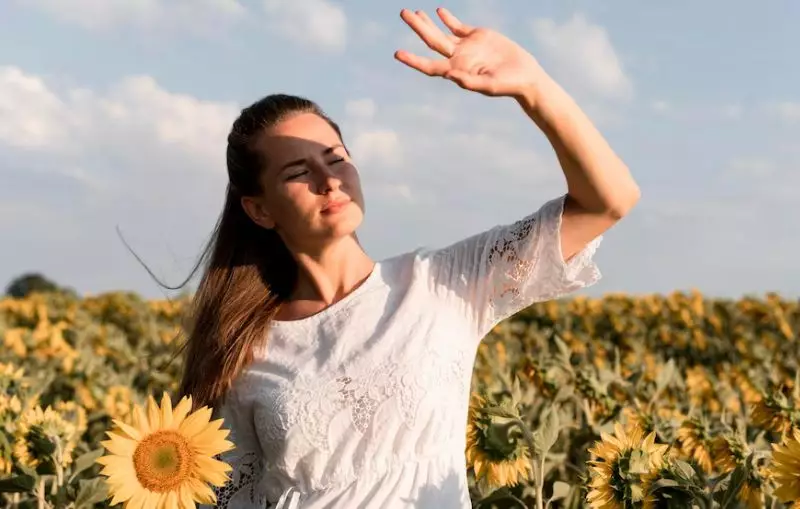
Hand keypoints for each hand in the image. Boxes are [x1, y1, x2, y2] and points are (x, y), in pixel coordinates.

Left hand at [395, 7, 547, 99]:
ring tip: (413, 12)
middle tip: (403, 13)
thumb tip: (448, 75)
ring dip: (427, 22)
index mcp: (456, 71)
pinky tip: (439, 12)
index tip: (398, 54)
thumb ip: (468, 81)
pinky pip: (458, 26)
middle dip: (417, 27)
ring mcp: (466, 47)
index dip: (413, 60)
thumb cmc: (507, 85)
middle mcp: (457, 58)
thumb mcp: (488, 85)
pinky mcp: (478, 36)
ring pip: (441, 32)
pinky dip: (448, 19)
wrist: (525, 75)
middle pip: (431, 41)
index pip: (429, 66)